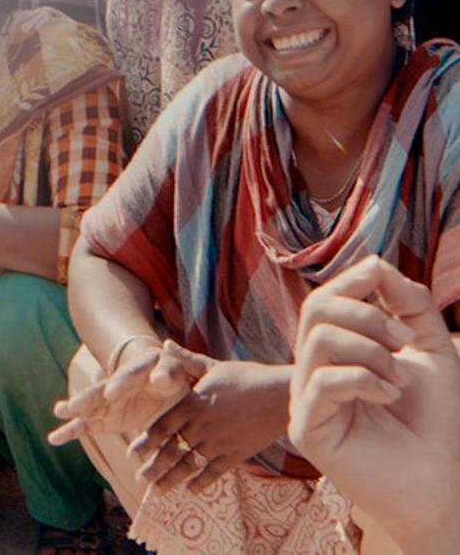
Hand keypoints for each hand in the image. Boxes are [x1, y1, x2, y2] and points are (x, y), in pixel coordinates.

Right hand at [49, 339, 187, 445]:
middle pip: (100, 391)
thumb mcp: (175, 371)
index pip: (127, 377)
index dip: (118, 384)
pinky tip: (54, 438)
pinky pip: (86, 425)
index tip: (110, 393)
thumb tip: (159, 377)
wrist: (158, 379)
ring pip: (88, 405)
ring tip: (58, 411)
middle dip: (88, 398)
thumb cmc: (169, 374)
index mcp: (136, 371)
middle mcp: (117, 384)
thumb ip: (169, 373)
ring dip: (74, 408)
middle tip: (74, 406)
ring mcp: (108, 402)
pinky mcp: (105, 418)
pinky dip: (70, 431)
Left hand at [130, 342, 290, 493]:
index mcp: (193, 404)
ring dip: (170, 479)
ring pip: (188, 465)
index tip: (132, 453)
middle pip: (171, 450)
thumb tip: (165, 345)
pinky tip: (189, 490)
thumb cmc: (245, 377)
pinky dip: (199, 483)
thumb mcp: (212, 366)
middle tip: (139, 478)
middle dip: (153, 466)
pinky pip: (212, 473)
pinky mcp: (235, 455)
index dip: (146, 442)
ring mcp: (218, 443)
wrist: (279, 396)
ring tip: (156, 491)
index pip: (162, 427)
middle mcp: (201, 426)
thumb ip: (186, 360)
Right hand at [289, 257, 459, 551]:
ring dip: (370, 351)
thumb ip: (407, 302)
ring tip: (399, 378)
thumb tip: (374, 262)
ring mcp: (304, 398)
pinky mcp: (306, 427)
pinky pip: (322, 381)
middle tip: (404, 339)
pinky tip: (387, 396)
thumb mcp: (429, 347)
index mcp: (334, 351)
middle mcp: (312, 369)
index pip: (324, 299)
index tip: (384, 282)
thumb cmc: (434, 420)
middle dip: (365, 314)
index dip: (350, 280)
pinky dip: (362, 379)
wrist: (441, 483)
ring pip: (318, 340)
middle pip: (315, 310)